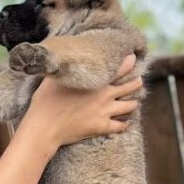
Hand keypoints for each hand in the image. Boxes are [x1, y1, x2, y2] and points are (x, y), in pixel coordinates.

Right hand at [23, 54, 141, 150]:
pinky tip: (124, 121)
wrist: (45, 126)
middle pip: (131, 86)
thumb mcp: (54, 77)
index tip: (133, 59)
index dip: (129, 62)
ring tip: (132, 101)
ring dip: (132, 103)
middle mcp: (104, 94)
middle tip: (138, 81)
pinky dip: (125, 123)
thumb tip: (63, 56)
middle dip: (136, 83)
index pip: (120, 68)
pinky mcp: (102, 127)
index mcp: (95, 80)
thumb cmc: (45, 100)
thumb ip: (65, 67)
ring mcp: (105, 111)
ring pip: (130, 106)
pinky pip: (122, 125)